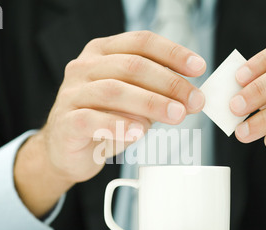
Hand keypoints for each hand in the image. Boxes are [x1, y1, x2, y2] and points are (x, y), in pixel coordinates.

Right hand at [14, 31, 206, 216]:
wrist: (68, 150)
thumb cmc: (103, 121)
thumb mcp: (134, 102)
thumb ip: (157, 94)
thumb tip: (191, 97)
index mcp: (103, 52)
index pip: (141, 42)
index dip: (172, 53)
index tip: (198, 68)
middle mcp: (85, 67)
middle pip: (132, 65)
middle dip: (169, 83)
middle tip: (193, 101)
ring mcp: (72, 93)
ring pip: (115, 90)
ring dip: (151, 103)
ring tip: (176, 115)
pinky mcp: (66, 122)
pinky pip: (93, 120)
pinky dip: (120, 125)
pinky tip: (139, 133)